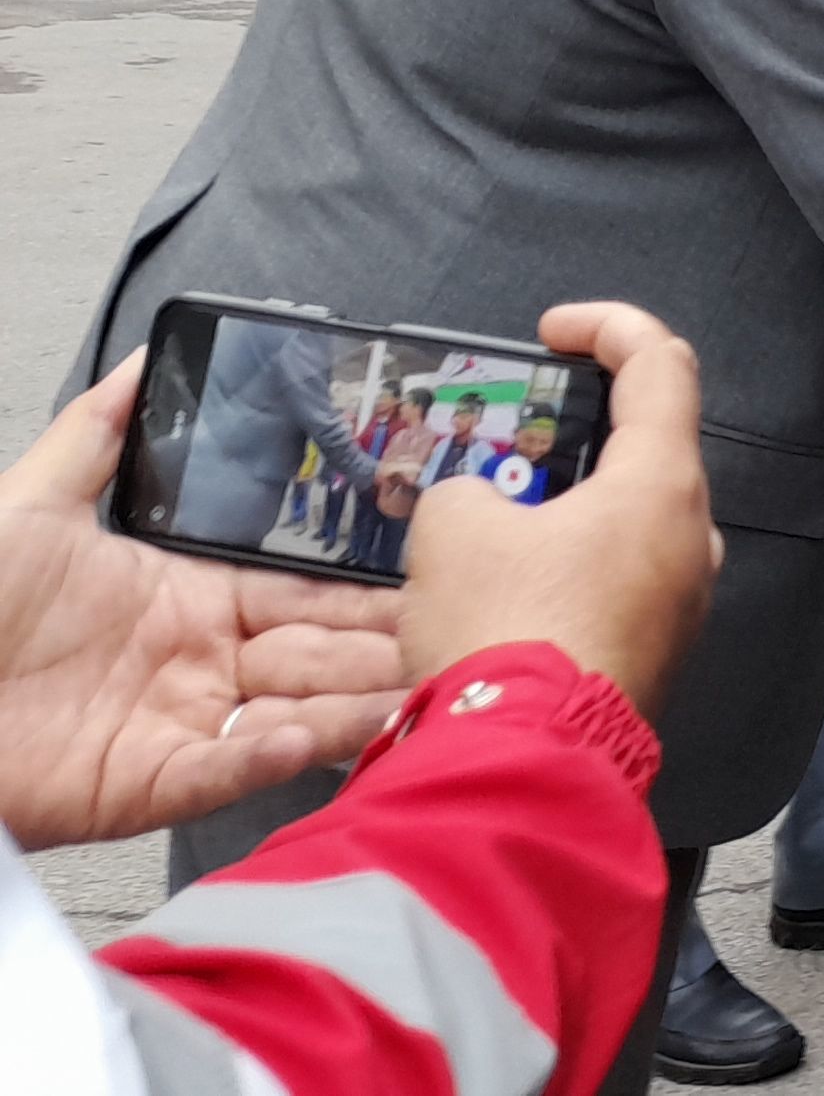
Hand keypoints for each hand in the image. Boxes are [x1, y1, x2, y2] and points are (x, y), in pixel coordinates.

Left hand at [0, 351, 406, 846]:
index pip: (303, 594)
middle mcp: (196, 666)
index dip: (364, 591)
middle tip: (460, 637)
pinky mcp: (146, 785)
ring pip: (293, 715)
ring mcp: (178, 726)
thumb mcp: (28, 502)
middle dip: (388, 649)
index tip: (428, 577)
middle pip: (319, 655)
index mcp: (185, 600)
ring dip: (356, 706)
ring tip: (418, 688)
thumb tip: (147, 358)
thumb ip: (99, 432)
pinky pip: (223, 772)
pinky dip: (268, 759)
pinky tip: (309, 735)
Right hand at [400, 304, 720, 720]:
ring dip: (563, 516)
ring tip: (484, 533)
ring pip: (627, 528)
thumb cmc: (504, 631)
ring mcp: (684, 603)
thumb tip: (476, 513)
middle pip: (646, 453)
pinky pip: (616, 588)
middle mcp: (693, 539)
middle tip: (502, 453)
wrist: (522, 760)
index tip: (558, 331)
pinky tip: (502, 596)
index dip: (610, 328)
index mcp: (664, 486)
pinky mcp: (656, 655)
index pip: (663, 366)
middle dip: (572, 441)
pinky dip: (566, 573)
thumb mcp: (452, 529)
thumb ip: (467, 492)